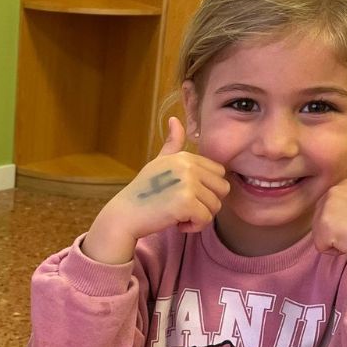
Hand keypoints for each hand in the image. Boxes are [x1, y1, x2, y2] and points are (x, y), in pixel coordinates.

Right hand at [83, 118, 229, 263]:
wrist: (124, 215)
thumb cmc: (142, 192)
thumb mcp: (158, 163)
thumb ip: (172, 144)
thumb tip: (174, 119)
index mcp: (185, 156)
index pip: (219, 173)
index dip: (206, 189)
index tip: (185, 195)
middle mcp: (188, 166)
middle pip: (222, 189)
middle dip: (207, 203)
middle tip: (185, 208)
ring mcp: (188, 183)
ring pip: (215, 206)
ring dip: (199, 217)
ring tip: (179, 215)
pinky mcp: (186, 203)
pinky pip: (205, 219)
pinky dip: (193, 227)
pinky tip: (177, 224)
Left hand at [311, 140, 346, 279]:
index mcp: (346, 183)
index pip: (333, 208)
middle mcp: (334, 191)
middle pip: (323, 220)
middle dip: (339, 229)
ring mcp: (328, 207)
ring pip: (320, 233)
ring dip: (336, 240)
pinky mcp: (325, 226)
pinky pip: (321, 246)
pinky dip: (334, 250)